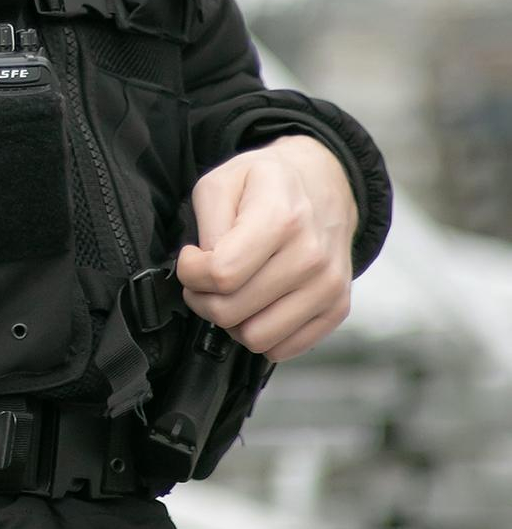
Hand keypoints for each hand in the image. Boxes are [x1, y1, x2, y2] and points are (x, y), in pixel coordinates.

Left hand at [175, 135, 357, 361]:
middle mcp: (311, 255)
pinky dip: (261, 332)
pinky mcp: (336, 308)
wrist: (325, 184)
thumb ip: (207, 223)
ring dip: (232, 321)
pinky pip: (283, 348)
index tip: (192, 259)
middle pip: (232, 311)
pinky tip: (258, 303)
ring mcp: (328, 286)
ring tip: (231, 292)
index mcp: (281, 217)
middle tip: (205, 278)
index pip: (222, 274)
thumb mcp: (224, 180)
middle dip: (203, 298)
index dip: (191, 273)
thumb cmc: (268, 184)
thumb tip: (207, 268)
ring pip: (256, 338)